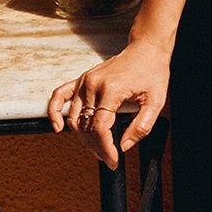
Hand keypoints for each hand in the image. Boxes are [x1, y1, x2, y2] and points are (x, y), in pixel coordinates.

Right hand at [47, 40, 170, 168]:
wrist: (146, 50)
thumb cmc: (152, 72)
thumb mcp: (156, 102)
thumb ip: (141, 127)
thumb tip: (124, 146)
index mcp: (112, 90)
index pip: (100, 128)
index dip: (105, 148)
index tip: (113, 160)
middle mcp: (94, 85)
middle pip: (86, 126)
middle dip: (96, 147)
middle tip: (108, 158)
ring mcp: (85, 81)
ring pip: (74, 118)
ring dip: (83, 138)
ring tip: (97, 148)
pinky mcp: (81, 79)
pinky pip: (60, 96)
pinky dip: (55, 112)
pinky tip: (57, 127)